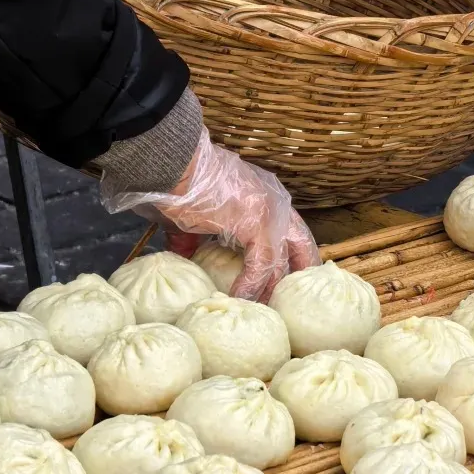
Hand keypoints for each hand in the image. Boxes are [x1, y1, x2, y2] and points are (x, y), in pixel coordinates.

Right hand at [102, 127, 319, 300]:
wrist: (172, 161)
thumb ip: (194, 240)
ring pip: (282, 261)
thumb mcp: (193, 217)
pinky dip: (251, 285)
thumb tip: (185, 260)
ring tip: (261, 311)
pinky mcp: (258, 223)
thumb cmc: (179, 182)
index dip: (292, 260)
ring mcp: (270, 213)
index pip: (291, 233)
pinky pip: (261, 265)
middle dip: (297, 276)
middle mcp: (276, 203)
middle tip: (288, 304)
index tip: (287, 284)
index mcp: (266, 197)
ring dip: (271, 289)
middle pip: (301, 246)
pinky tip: (239, 298)